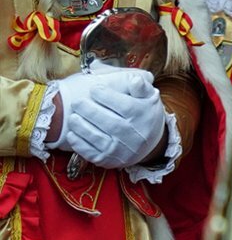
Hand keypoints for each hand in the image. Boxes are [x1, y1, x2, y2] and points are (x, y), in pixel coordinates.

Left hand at [45, 67, 168, 169]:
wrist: (151, 144)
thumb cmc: (145, 115)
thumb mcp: (150, 98)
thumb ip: (141, 87)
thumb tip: (134, 80)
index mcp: (142, 115)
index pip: (123, 105)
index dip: (105, 95)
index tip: (94, 89)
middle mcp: (132, 134)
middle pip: (108, 121)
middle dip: (89, 110)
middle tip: (76, 102)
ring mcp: (120, 149)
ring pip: (97, 137)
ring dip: (81, 126)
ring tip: (73, 116)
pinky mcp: (108, 160)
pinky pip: (91, 152)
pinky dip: (79, 143)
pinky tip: (72, 133)